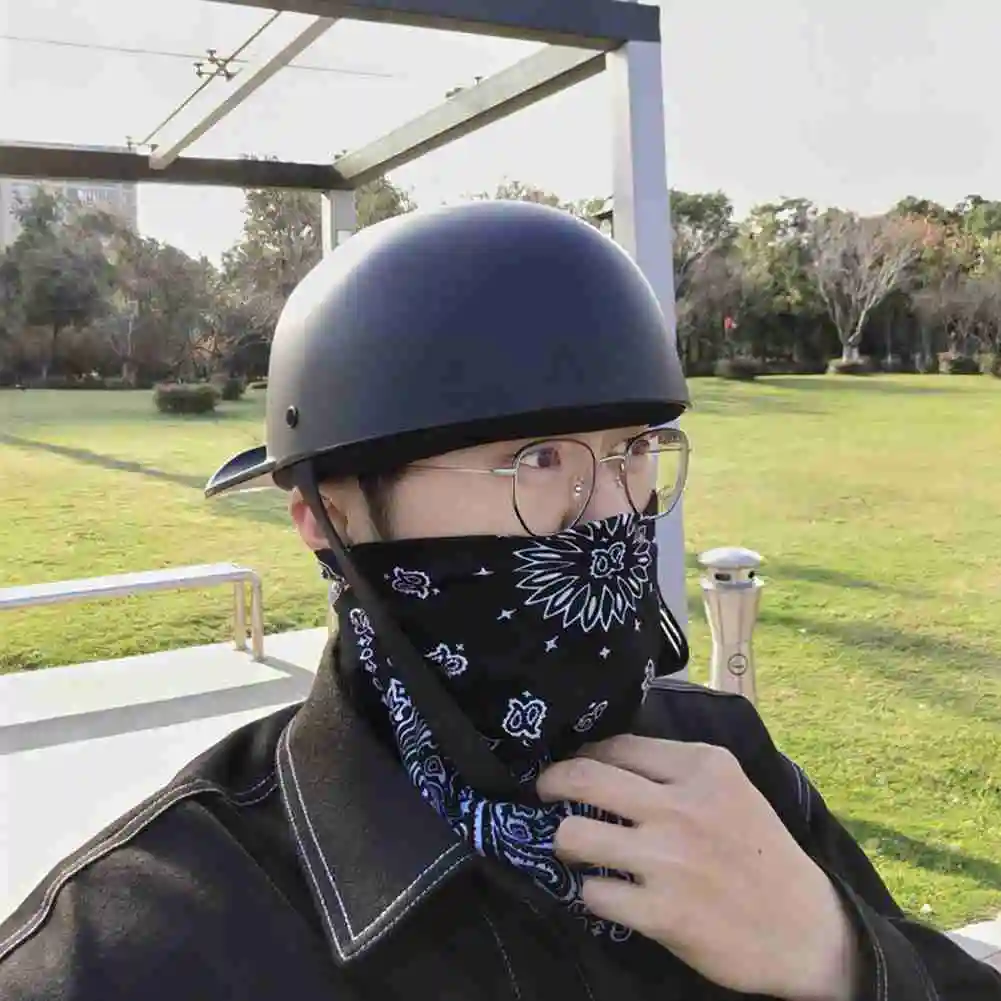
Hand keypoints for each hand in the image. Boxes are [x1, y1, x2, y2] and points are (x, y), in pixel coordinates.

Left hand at [536, 736, 857, 1000]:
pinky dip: (592, 893)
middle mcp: (681, 805)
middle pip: (583, 778)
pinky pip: (594, 893)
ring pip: (575, 835)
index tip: (571, 765)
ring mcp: (669, 860)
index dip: (583, 754)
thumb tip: (607, 758)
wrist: (806, 929)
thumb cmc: (761, 852)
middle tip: (543, 790)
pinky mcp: (662, 912)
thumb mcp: (729, 790)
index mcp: (702, 767)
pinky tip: (605, 892)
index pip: (617, 747)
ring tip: (570, 847)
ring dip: (563, 842)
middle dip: (551, 782)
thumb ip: (676, 771)